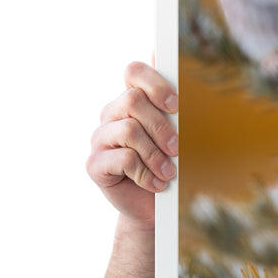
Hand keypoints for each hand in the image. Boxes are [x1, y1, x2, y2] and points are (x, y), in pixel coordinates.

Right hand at [86, 61, 178, 229]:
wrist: (155, 206)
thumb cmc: (169, 164)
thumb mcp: (179, 134)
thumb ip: (177, 107)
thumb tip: (182, 74)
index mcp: (132, 100)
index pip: (134, 72)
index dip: (155, 83)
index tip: (176, 105)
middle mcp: (112, 115)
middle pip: (131, 100)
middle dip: (160, 125)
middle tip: (177, 147)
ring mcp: (100, 138)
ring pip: (128, 130)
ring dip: (155, 153)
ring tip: (170, 172)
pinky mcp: (95, 164)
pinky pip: (123, 159)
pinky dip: (146, 173)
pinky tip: (157, 183)